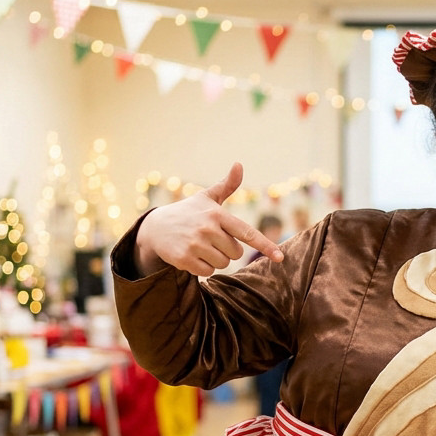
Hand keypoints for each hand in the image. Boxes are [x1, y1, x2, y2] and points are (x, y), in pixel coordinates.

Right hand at [134, 162, 282, 276]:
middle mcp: (208, 228)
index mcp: (217, 214)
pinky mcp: (184, 258)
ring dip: (215, 259)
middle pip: (236, 253)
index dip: (265, 245)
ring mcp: (195, 244)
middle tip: (210, 240)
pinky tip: (191, 255)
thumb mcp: (206, 198)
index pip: (247, 232)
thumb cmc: (188, 212)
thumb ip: (226, 185)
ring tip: (200, 246)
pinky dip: (202, 268)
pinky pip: (208, 271)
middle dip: (227, 250)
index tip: (280, 257)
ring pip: (223, 263)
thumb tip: (239, 164)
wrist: (155, 228)